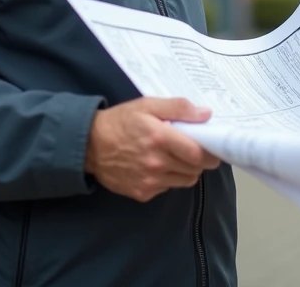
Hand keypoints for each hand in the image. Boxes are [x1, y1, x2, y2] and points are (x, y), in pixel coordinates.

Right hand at [84, 97, 220, 202]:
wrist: (89, 145)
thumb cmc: (120, 121)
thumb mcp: (147, 105)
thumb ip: (178, 108)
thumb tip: (206, 115)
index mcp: (160, 138)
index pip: (198, 154)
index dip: (209, 152)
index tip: (209, 146)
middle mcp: (156, 163)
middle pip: (195, 170)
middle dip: (198, 161)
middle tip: (192, 150)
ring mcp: (149, 181)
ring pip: (184, 181)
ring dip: (185, 170)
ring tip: (174, 158)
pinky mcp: (143, 193)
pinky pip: (167, 188)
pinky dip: (169, 179)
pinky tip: (157, 167)